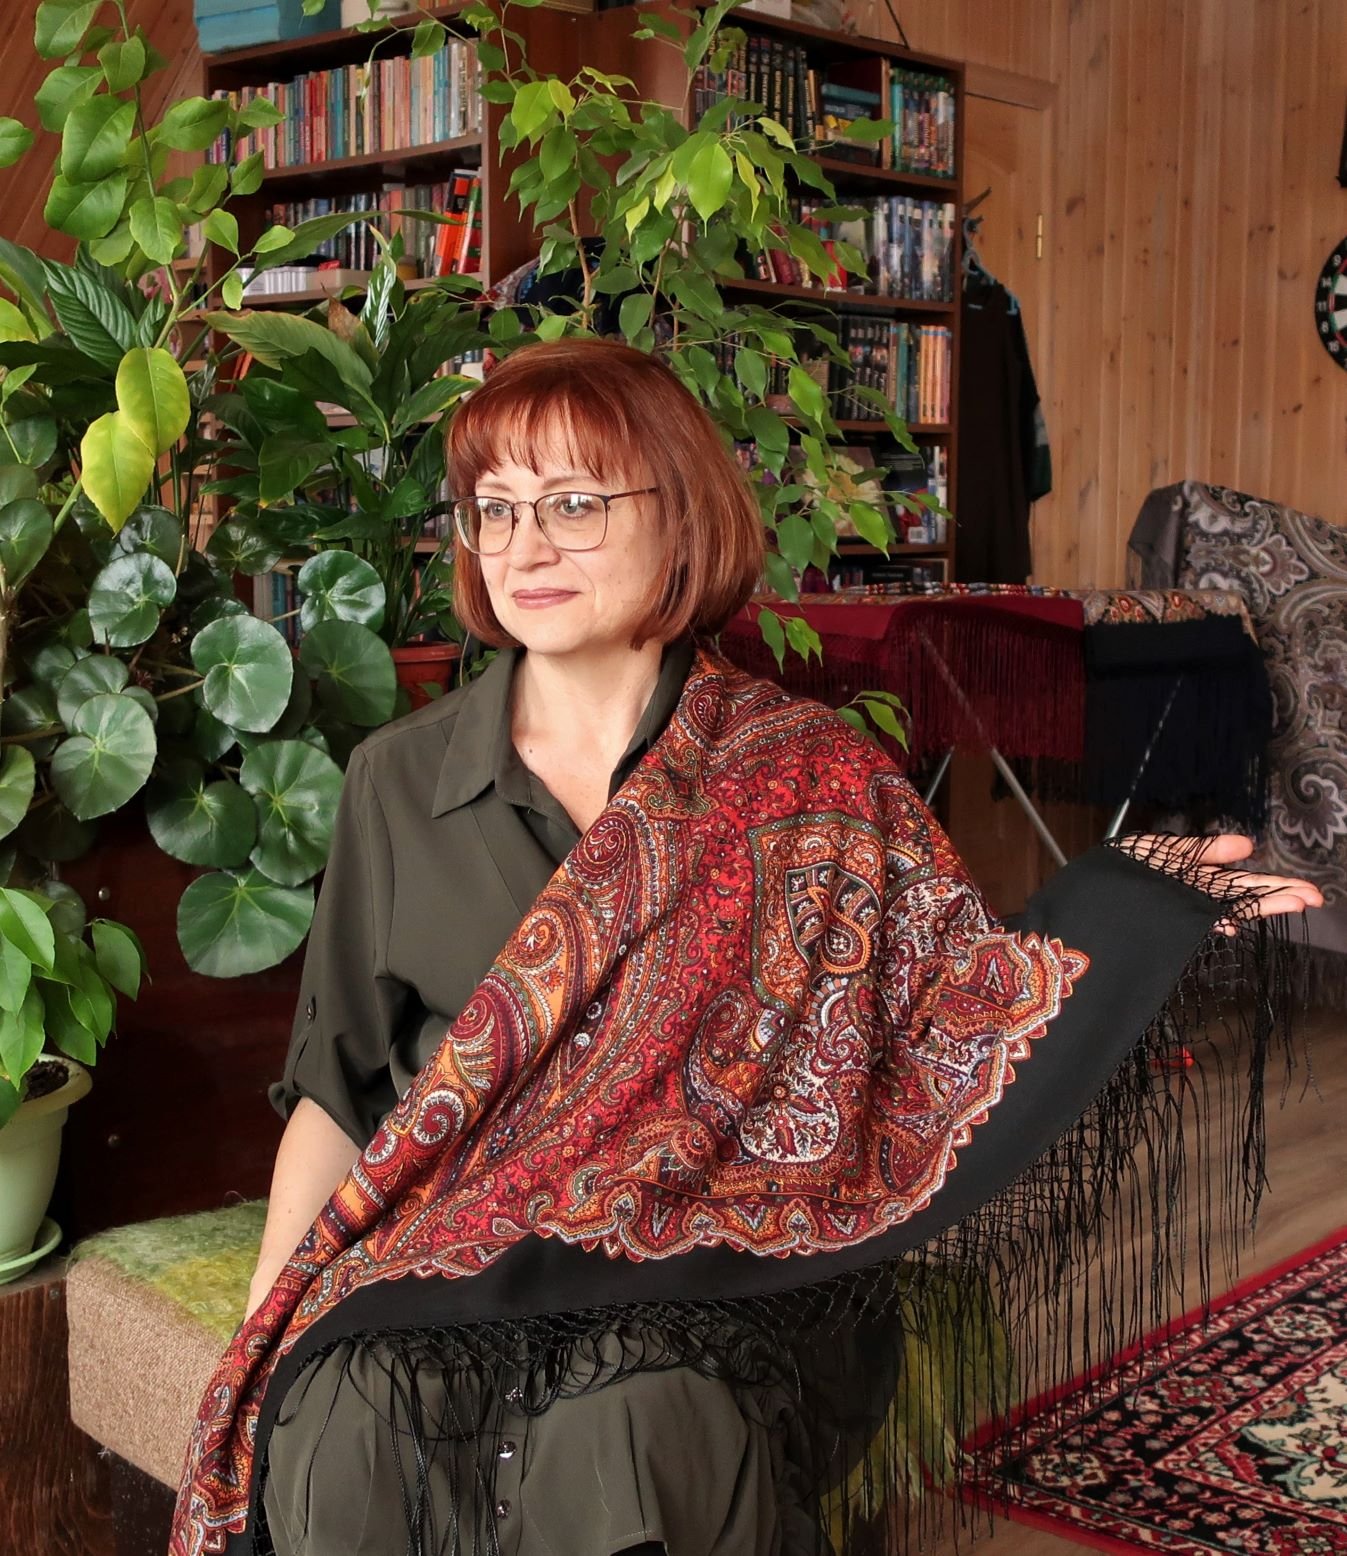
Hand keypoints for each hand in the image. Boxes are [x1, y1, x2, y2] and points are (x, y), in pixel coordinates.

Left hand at [1131, 833, 1323, 924]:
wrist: (1085, 895)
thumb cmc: (1115, 871)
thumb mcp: (1160, 850)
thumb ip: (1203, 850)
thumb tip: (1246, 845)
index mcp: (1195, 876)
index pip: (1242, 881)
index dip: (1273, 885)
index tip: (1304, 892)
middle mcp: (1193, 896)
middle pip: (1243, 895)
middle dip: (1278, 895)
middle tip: (1314, 898)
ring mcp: (1181, 908)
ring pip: (1228, 908)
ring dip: (1260, 905)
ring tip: (1294, 904)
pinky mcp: (1166, 919)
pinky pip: (1197, 919)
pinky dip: (1216, 918)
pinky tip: (1234, 923)